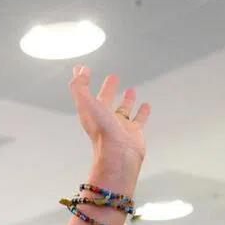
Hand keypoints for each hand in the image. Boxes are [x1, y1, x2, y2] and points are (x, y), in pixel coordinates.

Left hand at [68, 66, 149, 193]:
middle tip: (113, 77)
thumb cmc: (103, 132)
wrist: (119, 154)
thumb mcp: (87, 104)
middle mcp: (104, 119)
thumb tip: (78, 72)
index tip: (82, 70)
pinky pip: (139, 120)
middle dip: (108, 88)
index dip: (83, 80)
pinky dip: (142, 112)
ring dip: (127, 100)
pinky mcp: (133, 132)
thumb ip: (79, 88)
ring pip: (123, 110)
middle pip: (105, 100)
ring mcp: (119, 126)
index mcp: (91, 112)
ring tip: (130, 90)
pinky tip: (145, 106)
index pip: (85, 92)